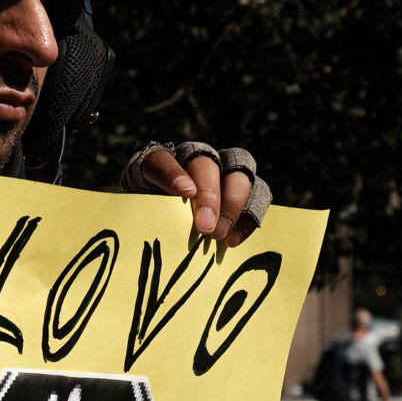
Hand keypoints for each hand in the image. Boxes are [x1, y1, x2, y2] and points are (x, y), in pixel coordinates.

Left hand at [121, 142, 271, 247]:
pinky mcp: (245, 189)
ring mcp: (224, 171)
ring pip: (239, 173)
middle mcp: (195, 159)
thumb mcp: (143, 216)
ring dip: (233, 205)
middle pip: (206, 163)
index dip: (172, 173)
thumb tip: (157, 231)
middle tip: (205, 226)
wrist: (168, 222)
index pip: (161, 159)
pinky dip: (249, 217)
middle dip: (209, 194)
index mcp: (161, 162)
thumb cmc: (154, 218)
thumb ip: (148, 216)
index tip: (182, 192)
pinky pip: (258, 194)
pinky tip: (234, 241)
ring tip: (221, 236)